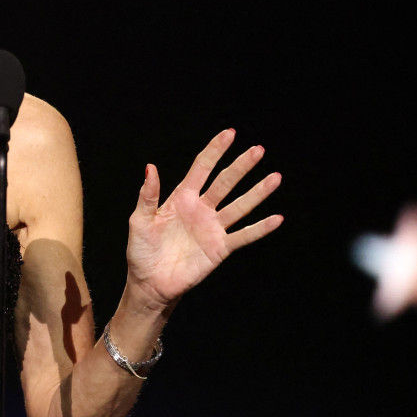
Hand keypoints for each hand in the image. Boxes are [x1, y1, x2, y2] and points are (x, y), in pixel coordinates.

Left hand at [126, 129, 282, 307]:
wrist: (149, 283)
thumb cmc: (141, 251)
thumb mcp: (139, 221)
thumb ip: (147, 196)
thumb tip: (151, 167)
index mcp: (181, 198)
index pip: (201, 168)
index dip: (215, 151)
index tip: (230, 133)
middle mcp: (201, 209)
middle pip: (225, 183)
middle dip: (241, 166)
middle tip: (258, 150)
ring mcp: (213, 228)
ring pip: (239, 206)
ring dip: (258, 193)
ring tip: (275, 177)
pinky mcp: (220, 248)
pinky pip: (243, 236)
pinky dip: (260, 229)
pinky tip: (277, 218)